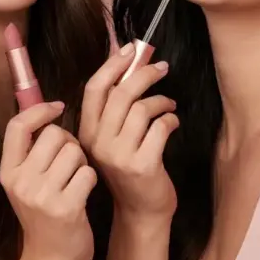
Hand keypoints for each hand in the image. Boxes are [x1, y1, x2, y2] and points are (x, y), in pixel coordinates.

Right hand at [0, 101, 96, 259]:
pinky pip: (88, 172)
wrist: (53, 258)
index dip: (39, 109)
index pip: (17, 126)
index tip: (58, 107)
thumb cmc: (45, 212)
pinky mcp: (65, 207)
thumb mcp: (26, 182)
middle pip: (54, 134)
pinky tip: (83, 193)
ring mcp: (41, 196)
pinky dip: (90, 180)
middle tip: (70, 163)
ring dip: (82, 162)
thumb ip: (31, 150)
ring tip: (76, 179)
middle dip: (69, 143)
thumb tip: (45, 105)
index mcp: (8, 172)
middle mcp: (20, 182)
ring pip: (74, 151)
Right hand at [79, 43, 177, 218]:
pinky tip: (172, 124)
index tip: (131, 50)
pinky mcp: (142, 164)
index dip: (113, 65)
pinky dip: (170, 120)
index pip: (94, 88)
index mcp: (86, 132)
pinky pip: (160, 126)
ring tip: (169, 106)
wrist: (140, 210)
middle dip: (145, 74)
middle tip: (162, 68)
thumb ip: (113, 108)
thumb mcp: (111, 139)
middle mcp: (97, 142)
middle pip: (121, 93)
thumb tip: (126, 63)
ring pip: (142, 108)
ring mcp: (119, 154)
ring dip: (161, 101)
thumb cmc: (129, 168)